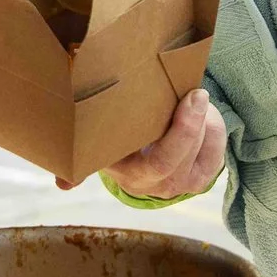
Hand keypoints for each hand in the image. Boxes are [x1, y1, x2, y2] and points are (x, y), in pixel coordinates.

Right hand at [69, 87, 224, 197]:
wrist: (147, 161)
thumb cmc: (123, 143)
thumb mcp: (103, 148)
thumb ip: (82, 163)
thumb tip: (61, 185)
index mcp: (130, 175)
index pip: (160, 161)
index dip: (179, 132)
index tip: (190, 98)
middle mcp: (158, 185)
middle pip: (184, 152)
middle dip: (191, 121)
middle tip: (195, 91)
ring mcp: (183, 184)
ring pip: (201, 147)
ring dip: (201, 119)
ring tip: (192, 96)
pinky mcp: (203, 178)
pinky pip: (216, 148)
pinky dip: (212, 126)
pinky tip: (201, 114)